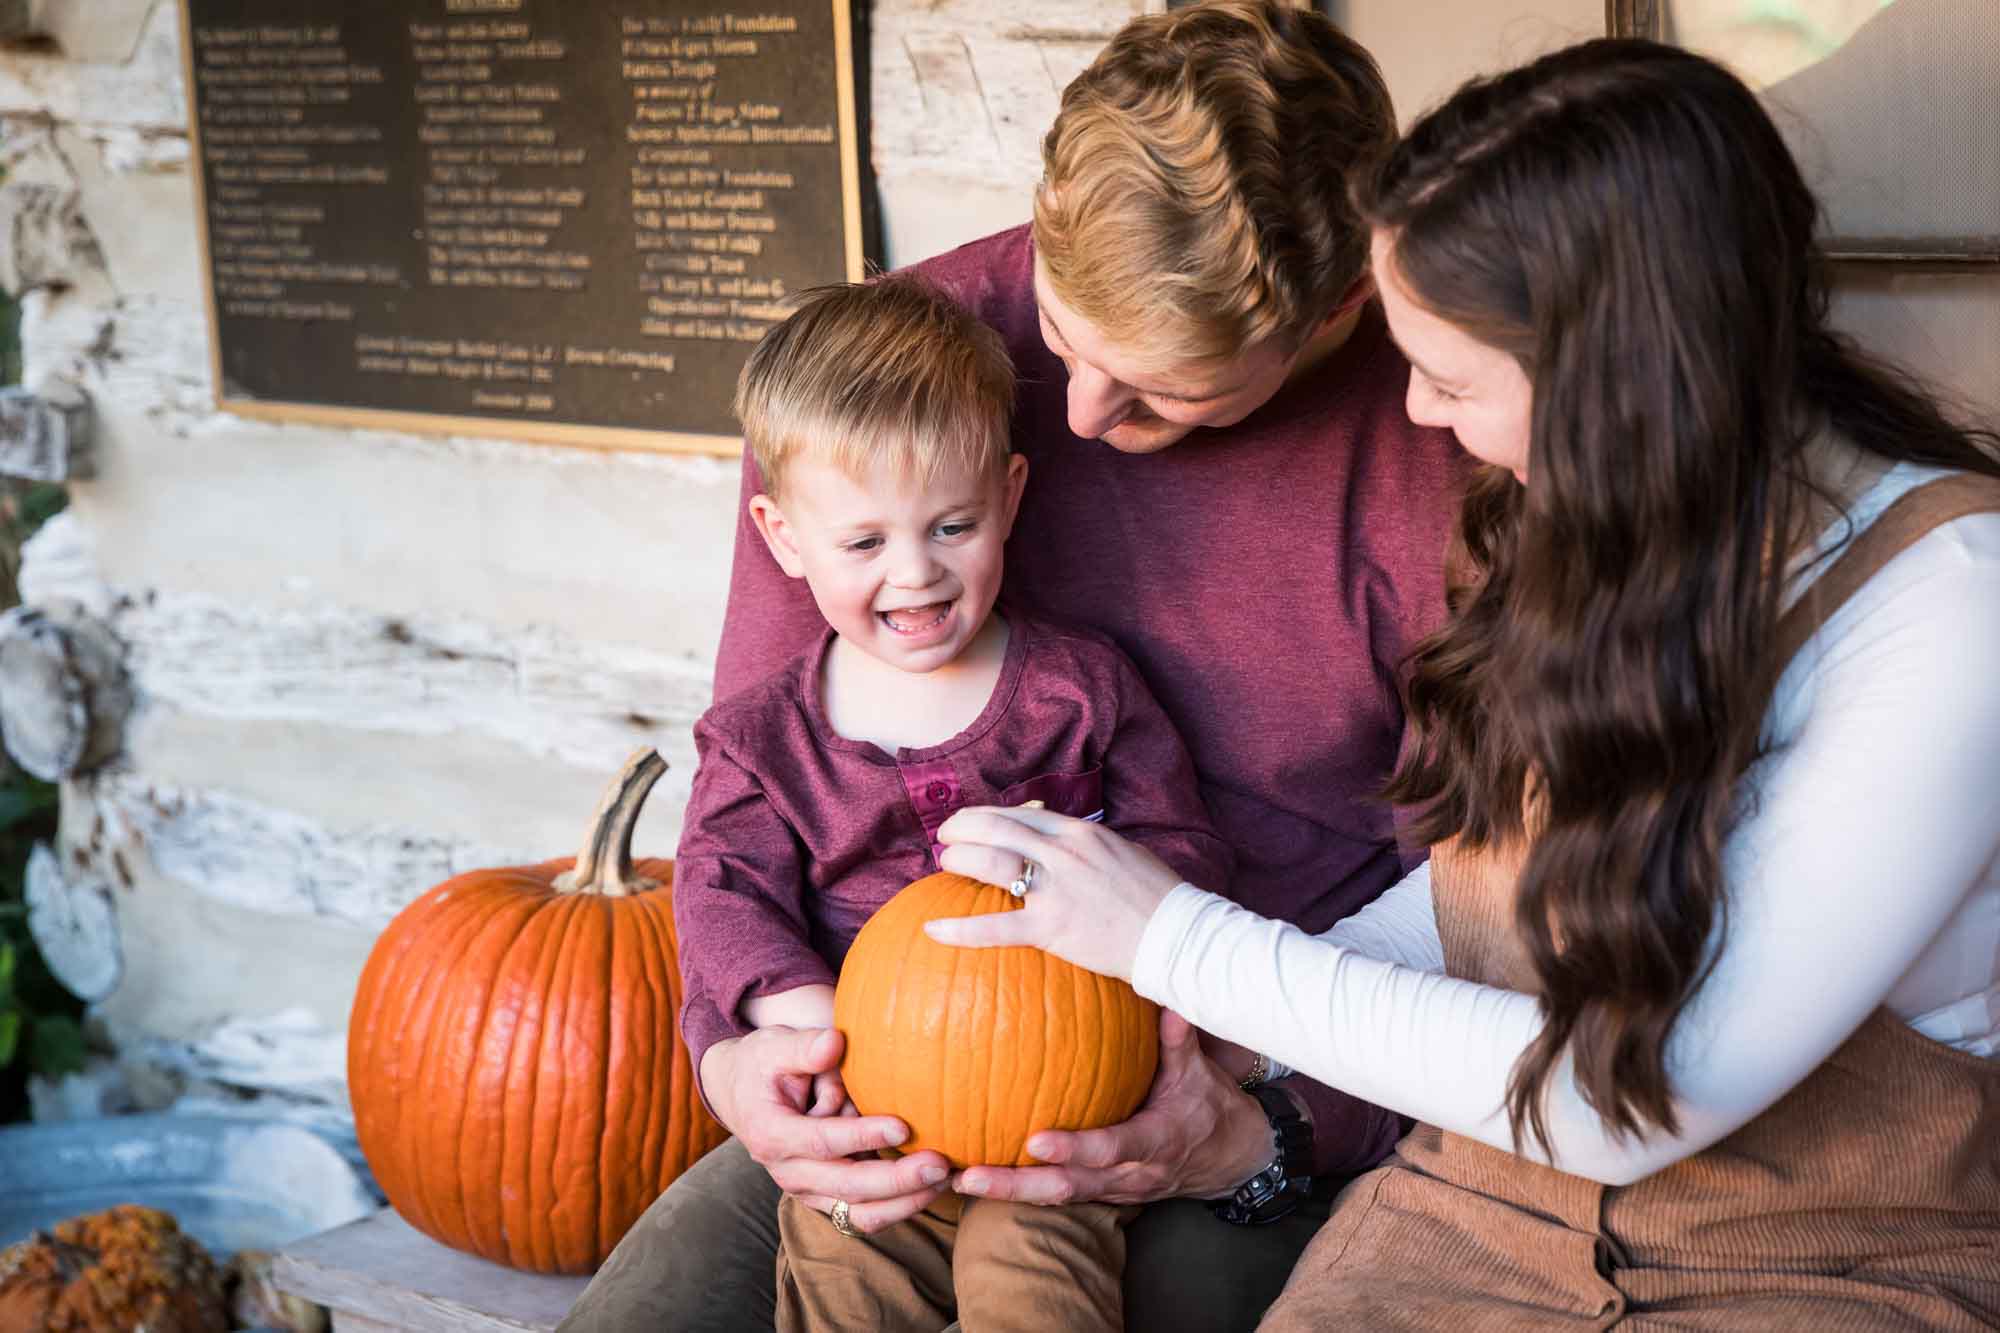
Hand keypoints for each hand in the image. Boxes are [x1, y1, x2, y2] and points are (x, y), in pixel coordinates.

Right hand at [700, 1026, 951, 1232]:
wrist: (743, 1094)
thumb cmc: (763, 1064)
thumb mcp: (773, 1046)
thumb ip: (804, 1047)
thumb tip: (835, 1042)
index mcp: (774, 1136)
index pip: (823, 1141)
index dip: (862, 1137)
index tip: (902, 1127)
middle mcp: (790, 1173)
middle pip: (848, 1187)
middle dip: (896, 1181)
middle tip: (939, 1164)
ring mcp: (809, 1191)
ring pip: (860, 1213)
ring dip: (905, 1202)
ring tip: (946, 1180)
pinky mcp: (828, 1197)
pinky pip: (866, 1214)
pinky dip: (901, 1206)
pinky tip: (934, 1186)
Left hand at [928, 804, 1184, 979]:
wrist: (1175, 935)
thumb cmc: (1155, 895)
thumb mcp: (1120, 851)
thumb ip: (1086, 844)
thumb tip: (1058, 841)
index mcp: (1079, 832)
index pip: (1020, 812)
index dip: (987, 815)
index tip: (970, 823)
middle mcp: (1064, 853)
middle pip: (997, 829)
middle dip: (963, 829)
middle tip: (945, 837)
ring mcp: (1056, 889)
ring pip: (993, 864)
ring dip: (960, 859)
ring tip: (944, 863)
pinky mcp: (1052, 929)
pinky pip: (997, 927)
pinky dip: (960, 929)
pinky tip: (932, 930)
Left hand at [950, 1010, 1275, 1205]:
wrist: (1230, 1159)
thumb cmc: (1208, 1107)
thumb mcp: (1199, 1073)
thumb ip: (1177, 1040)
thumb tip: (1164, 998)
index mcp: (1156, 1142)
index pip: (1112, 1148)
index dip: (1075, 1149)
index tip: (1035, 1141)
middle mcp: (1131, 1173)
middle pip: (1069, 1187)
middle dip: (1019, 1185)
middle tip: (971, 1175)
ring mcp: (1115, 1189)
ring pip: (1057, 1197)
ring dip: (1009, 1192)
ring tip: (960, 1180)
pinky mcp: (1103, 1192)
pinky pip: (1058, 1195)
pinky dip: (1021, 1191)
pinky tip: (979, 1177)